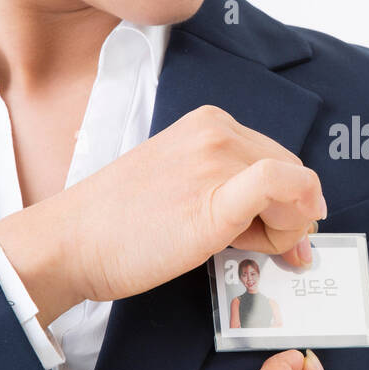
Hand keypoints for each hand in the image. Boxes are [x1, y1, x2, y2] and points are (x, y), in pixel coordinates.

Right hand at [0, 104, 324, 325]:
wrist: (70, 243)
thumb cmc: (120, 225)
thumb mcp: (184, 185)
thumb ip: (235, 192)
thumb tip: (298, 219)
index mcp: (209, 123)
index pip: (279, 160)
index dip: (285, 201)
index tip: (270, 232)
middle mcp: (218, 132)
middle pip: (293, 174)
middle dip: (285, 216)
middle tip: (247, 245)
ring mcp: (216, 161)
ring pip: (295, 189)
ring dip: (280, 229)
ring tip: (232, 245)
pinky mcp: (216, 199)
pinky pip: (282, 185)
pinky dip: (297, 210)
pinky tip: (281, 243)